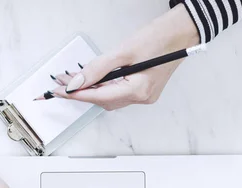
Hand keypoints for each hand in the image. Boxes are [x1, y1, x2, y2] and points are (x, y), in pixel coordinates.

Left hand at [52, 4, 199, 109]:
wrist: (183, 31)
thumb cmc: (160, 37)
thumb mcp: (123, 51)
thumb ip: (98, 68)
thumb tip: (77, 82)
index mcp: (138, 90)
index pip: (99, 97)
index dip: (76, 94)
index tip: (59, 91)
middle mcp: (142, 98)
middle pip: (102, 100)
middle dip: (81, 92)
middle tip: (61, 83)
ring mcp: (144, 96)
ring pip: (109, 98)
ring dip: (91, 90)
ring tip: (73, 80)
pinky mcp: (144, 91)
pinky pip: (117, 93)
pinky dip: (103, 87)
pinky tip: (92, 80)